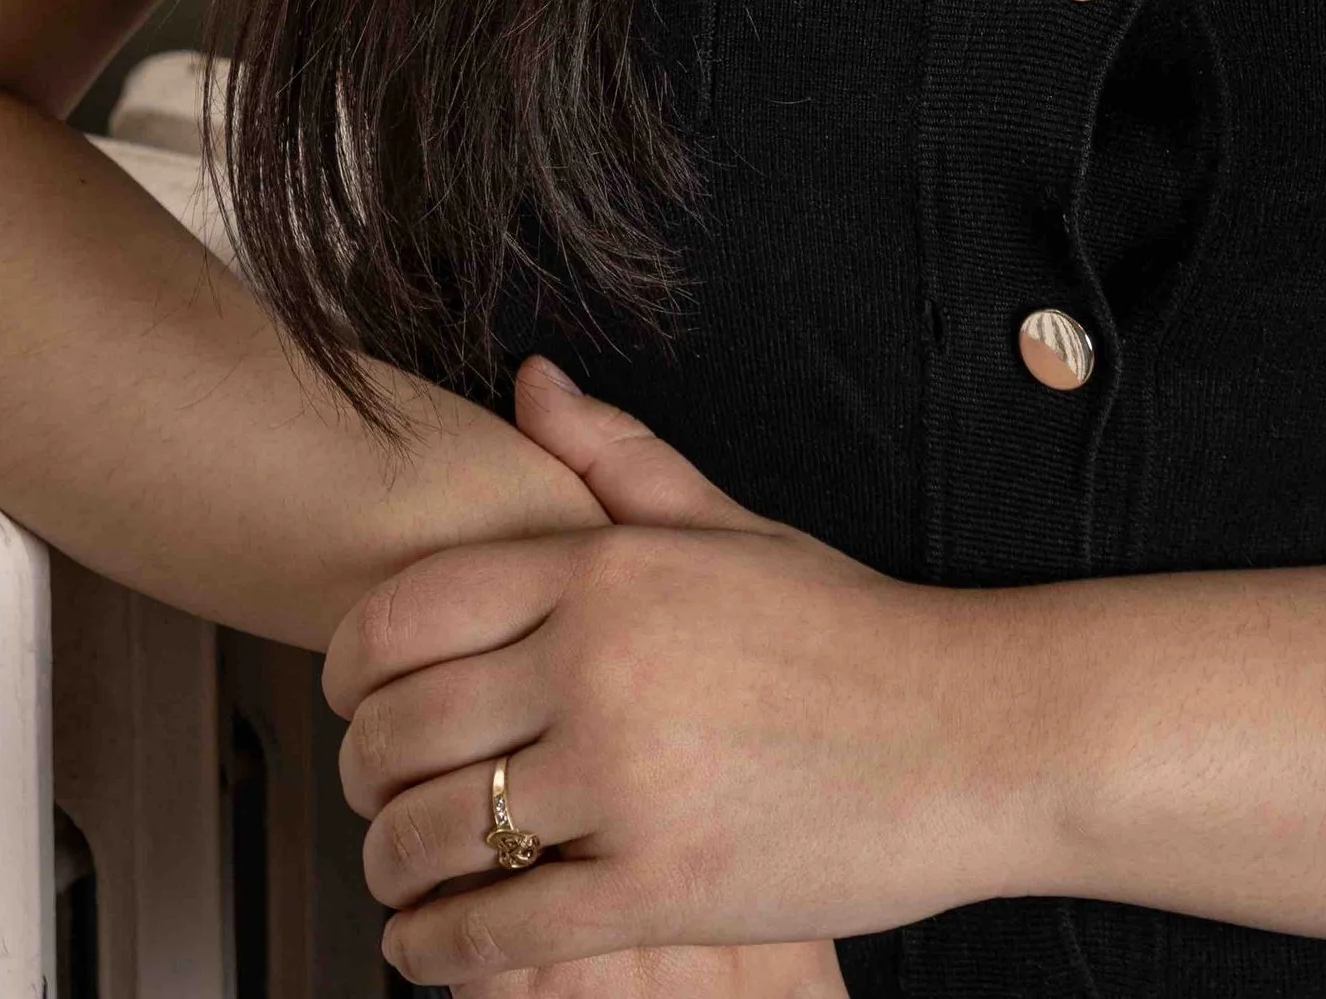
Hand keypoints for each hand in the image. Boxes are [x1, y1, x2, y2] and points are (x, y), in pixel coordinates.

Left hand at [323, 360, 1034, 982]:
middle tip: (375, 795)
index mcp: (609, 569)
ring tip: (404, 872)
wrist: (977, 731)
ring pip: (434, 834)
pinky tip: (435, 945)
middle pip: (400, 728)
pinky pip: (498, 932)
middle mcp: (602, 663)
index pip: (405, 613)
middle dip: (362, 775)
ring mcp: (629, 778)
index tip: (351, 701)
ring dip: (392, 866)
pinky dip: (439, 951)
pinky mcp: (661, 884)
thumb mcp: (730, 526)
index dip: (347, 669)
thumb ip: (613, 461)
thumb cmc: (853, 633)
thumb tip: (528, 383)